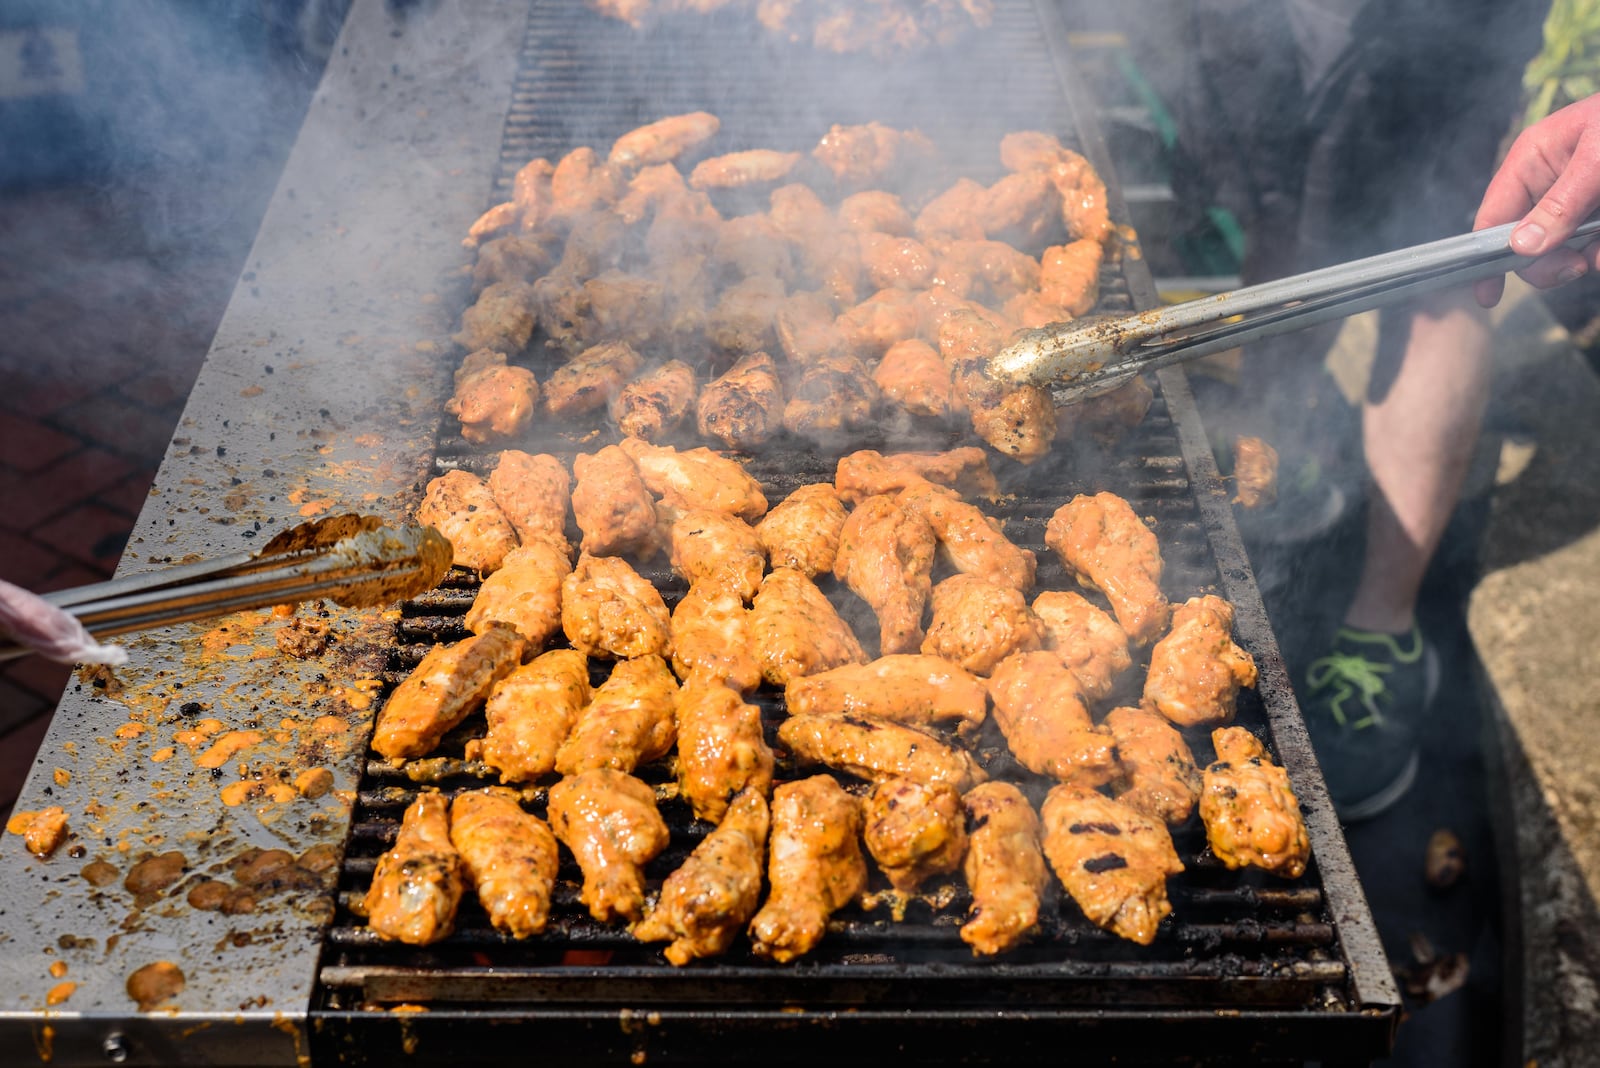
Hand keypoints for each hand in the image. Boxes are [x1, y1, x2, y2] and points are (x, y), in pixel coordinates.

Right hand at [1474, 93, 1599, 306]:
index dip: (1486, 255)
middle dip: (1549, 260)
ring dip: (1583, 256)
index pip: (1493, 215)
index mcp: (1533, 160)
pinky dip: (1598, 251)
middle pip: (1526, 241)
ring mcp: (1576, 198)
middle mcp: (1548, 182)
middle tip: (1577, 267)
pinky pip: (1590, 245)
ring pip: (1563, 248)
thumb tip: (1522, 248)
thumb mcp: (1598, 160)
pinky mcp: (1598, 211)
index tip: (1489, 296)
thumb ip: (1561, 204)